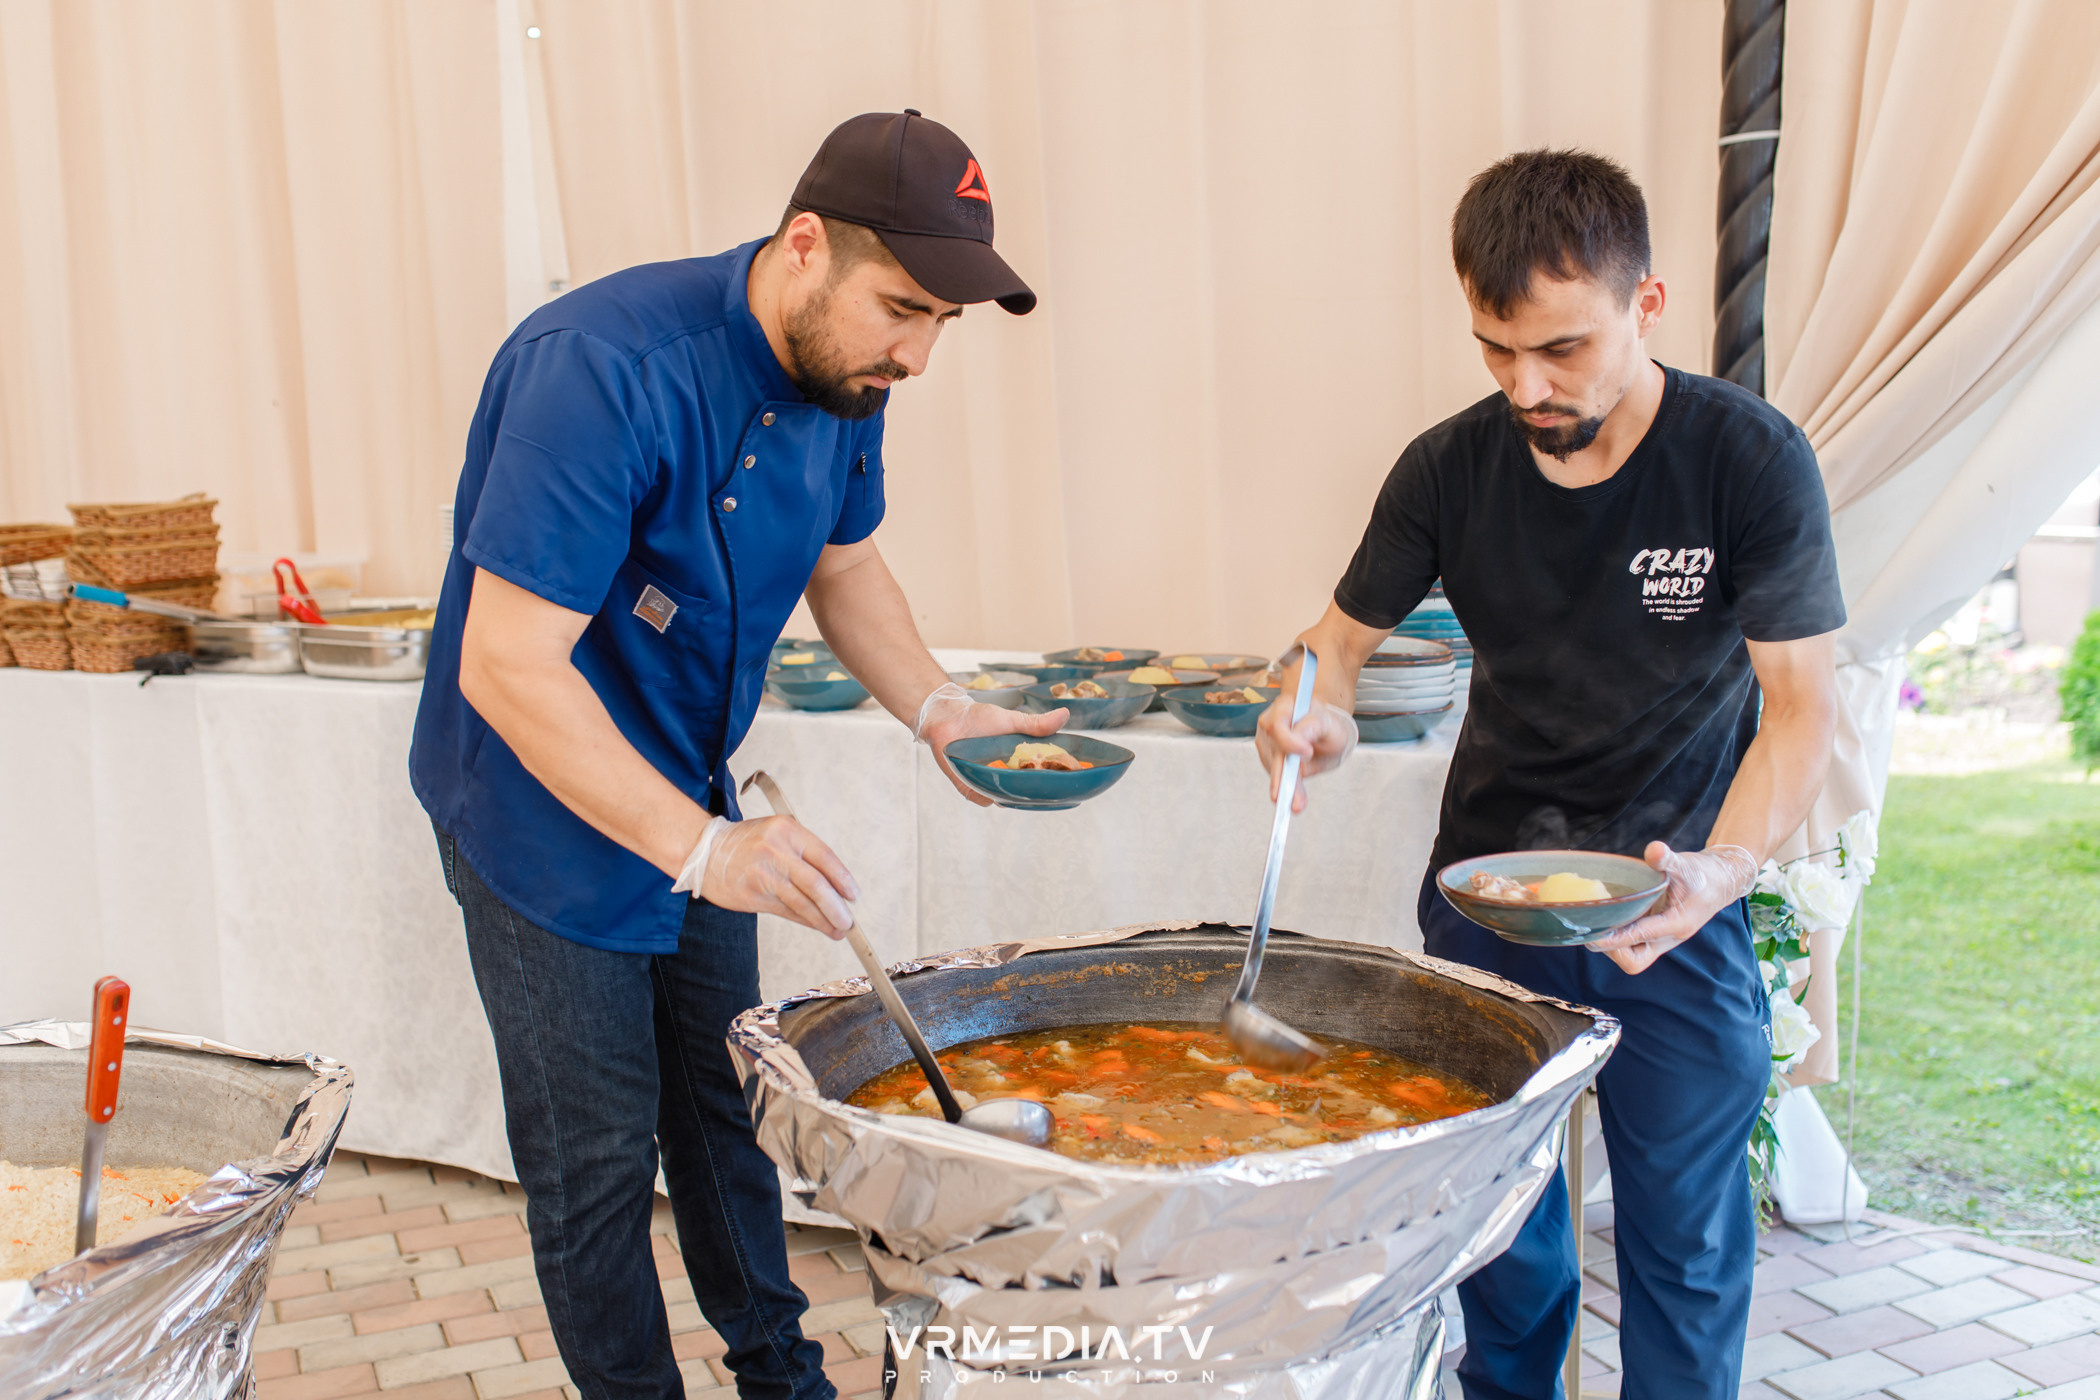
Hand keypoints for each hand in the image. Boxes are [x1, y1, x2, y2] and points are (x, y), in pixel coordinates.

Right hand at [691, 815, 860, 938]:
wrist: (704, 852)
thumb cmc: (745, 844)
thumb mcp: (776, 834)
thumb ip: (803, 853)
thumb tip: (835, 885)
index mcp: (787, 830)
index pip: (824, 857)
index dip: (843, 879)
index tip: (853, 895)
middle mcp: (776, 850)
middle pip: (816, 883)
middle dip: (837, 906)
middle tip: (848, 920)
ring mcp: (764, 874)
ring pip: (802, 902)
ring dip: (824, 919)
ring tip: (837, 929)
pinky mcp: (754, 894)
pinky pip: (787, 911)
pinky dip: (806, 921)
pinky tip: (818, 926)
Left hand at [915, 684, 1069, 805]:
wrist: (949, 716)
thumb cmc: (981, 718)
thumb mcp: (1013, 720)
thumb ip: (1037, 724)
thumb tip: (1065, 714)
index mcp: (1018, 763)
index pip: (1038, 778)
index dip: (1050, 783)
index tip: (1065, 783)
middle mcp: (1004, 775)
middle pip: (1022, 792)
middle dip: (1032, 793)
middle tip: (1043, 790)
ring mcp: (986, 781)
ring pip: (1002, 798)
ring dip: (1010, 797)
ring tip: (1018, 790)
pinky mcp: (967, 785)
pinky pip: (979, 797)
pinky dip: (986, 796)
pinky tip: (993, 793)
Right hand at [1253, 697, 1357, 812]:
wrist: (1321, 730)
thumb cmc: (1326, 724)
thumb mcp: (1329, 723)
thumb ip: (1315, 726)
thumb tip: (1300, 740)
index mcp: (1286, 706)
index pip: (1278, 724)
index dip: (1290, 740)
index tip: (1307, 752)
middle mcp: (1271, 722)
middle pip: (1273, 749)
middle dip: (1283, 776)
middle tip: (1291, 797)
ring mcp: (1267, 740)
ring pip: (1273, 766)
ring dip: (1285, 786)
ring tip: (1297, 803)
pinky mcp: (1268, 756)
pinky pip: (1275, 774)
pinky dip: (1285, 787)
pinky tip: (1293, 798)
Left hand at [1586, 841, 1757, 973]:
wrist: (1719, 882)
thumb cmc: (1701, 874)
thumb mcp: (1685, 863)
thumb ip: (1666, 859)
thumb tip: (1654, 849)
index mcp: (1677, 924)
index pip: (1641, 936)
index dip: (1616, 937)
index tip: (1593, 934)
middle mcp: (1666, 938)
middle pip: (1635, 961)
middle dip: (1612, 949)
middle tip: (1593, 926)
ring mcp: (1660, 939)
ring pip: (1631, 957)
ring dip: (1611, 945)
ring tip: (1594, 921)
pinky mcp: (1653, 934)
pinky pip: (1631, 945)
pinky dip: (1616, 937)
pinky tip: (1603, 918)